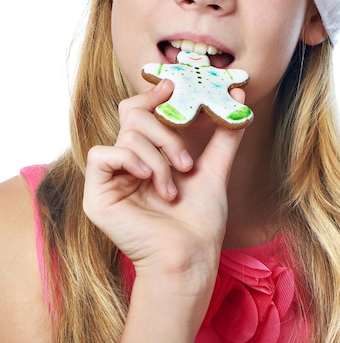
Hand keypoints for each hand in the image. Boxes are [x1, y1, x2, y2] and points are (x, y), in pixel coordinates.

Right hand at [83, 79, 244, 288]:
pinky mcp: (97, 193)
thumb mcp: (215, 168)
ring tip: (173, 185)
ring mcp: (111, 177)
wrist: (190, 256)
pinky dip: (128, 159)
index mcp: (149, 154)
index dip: (154, 94)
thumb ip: (225, 134)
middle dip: (165, 131)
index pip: (142, 111)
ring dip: (157, 157)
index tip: (174, 85)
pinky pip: (102, 154)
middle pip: (134, 115)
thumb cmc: (201, 220)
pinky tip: (147, 177)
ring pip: (126, 134)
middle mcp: (128, 161)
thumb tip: (240, 97)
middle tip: (185, 160)